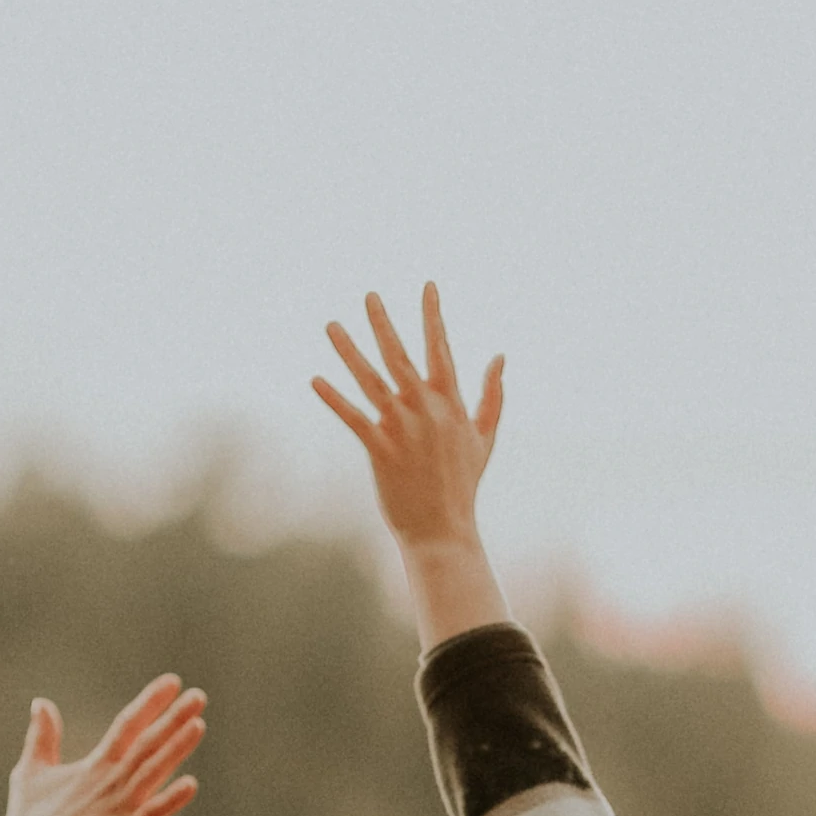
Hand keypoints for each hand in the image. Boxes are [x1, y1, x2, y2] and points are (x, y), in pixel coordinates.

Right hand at [0, 675, 207, 815]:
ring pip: (154, 771)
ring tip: (198, 724)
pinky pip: (153, 814)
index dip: (150, 702)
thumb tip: (41, 703)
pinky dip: (171, 800)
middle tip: (198, 696)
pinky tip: (191, 784)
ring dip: (177, 747)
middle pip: (147, 743)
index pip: (127, 725)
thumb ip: (42, 738)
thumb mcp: (30, 773)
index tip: (172, 682)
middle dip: (173, 718)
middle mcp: (111, 782)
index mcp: (94, 766)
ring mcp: (121, 808)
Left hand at [313, 283, 513, 641]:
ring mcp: (402, 429)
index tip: (428, 286)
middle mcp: (426, 410)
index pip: (440, 349)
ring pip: (371, 380)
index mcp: (451, 403)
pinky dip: (334, 398)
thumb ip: (493, 395)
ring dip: (349, 351)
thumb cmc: (463, 483)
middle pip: (399, 356)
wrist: (444, 529)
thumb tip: (500, 356)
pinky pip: (353, 418)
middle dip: (384, 322)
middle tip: (369, 294)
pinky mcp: (380, 450)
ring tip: (331, 324)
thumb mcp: (485, 436)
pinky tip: (316, 379)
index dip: (433, 316)